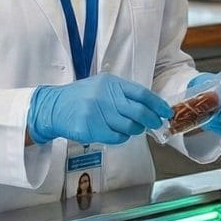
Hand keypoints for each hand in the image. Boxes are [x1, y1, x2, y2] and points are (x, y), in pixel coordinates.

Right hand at [28, 74, 171, 145]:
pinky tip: (118, 133)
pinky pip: (117, 137)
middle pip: (138, 111)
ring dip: (135, 130)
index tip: (166, 112)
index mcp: (110, 83)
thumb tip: (149, 107)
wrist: (54, 107)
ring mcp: (97, 112)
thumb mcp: (101, 86)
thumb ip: (122, 94)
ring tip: (132, 128)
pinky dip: (122, 137)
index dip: (157, 104)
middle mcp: (105, 96)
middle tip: (156, 124)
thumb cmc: (81, 97)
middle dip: (151, 120)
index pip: (141, 94)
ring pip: (129, 127)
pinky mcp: (90, 128)